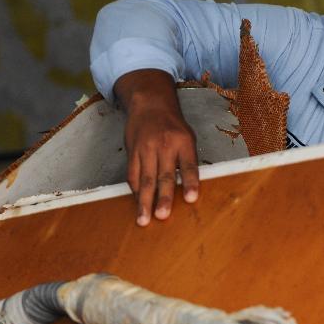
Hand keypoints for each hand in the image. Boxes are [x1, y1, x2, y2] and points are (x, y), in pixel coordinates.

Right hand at [115, 70, 200, 225]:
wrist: (150, 104)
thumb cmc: (173, 126)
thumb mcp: (188, 137)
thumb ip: (188, 161)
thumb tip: (189, 189)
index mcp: (183, 143)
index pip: (189, 166)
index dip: (190, 183)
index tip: (191, 199)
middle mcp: (164, 146)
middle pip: (164, 176)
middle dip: (163, 198)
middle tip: (162, 216)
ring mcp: (146, 149)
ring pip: (145, 179)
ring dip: (144, 201)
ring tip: (144, 219)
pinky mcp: (132, 152)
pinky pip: (132, 175)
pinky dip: (135, 191)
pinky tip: (137, 203)